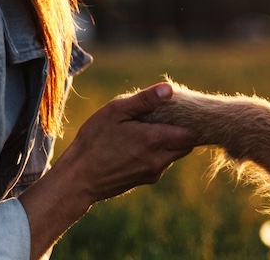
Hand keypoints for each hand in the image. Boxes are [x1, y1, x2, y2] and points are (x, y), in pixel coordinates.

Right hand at [58, 82, 195, 201]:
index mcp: (155, 140)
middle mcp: (159, 159)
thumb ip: (145, 100)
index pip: (191, 132)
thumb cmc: (94, 141)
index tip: (179, 109)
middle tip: (166, 116)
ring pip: (174, 154)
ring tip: (149, 128)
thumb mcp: (115, 112)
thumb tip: (170, 89)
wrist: (78, 179)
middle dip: (181, 130)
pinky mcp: (146, 180)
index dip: (189, 120)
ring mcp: (153, 172)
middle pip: (187, 144)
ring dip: (169, 142)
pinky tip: (138, 144)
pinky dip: (158, 152)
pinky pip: (162, 163)